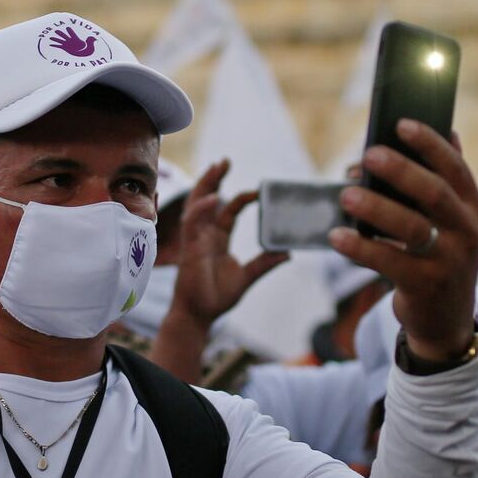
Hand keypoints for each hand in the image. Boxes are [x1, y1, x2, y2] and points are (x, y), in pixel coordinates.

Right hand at [168, 159, 287, 327]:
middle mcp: (206, 235)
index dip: (240, 198)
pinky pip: (194, 223)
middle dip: (215, 179)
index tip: (257, 191)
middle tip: (225, 161)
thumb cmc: (216, 297)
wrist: (199, 315)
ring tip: (217, 167)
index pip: (228, 210)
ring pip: (198, 204)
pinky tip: (214, 198)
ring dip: (206, 184)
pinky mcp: (191, 248)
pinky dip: (203, 209)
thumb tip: (287, 253)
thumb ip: (264, 263)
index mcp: (217, 239)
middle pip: (208, 199)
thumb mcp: (247, 277)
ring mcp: (196, 240)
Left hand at [329, 120, 477, 362]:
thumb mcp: (453, 222)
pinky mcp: (426, 285)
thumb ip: (444, 182)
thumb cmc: (441, 256)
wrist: (447, 319)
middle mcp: (468, 231)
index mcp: (474, 208)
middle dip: (399, 169)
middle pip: (433, 192)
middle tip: (368, 153)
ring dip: (375, 207)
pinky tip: (336, 236)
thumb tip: (443, 132)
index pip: (455, 167)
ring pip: (410, 226)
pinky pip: (389, 261)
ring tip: (346, 194)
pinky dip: (360, 247)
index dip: (429, 143)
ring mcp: (449, 260)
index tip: (400, 124)